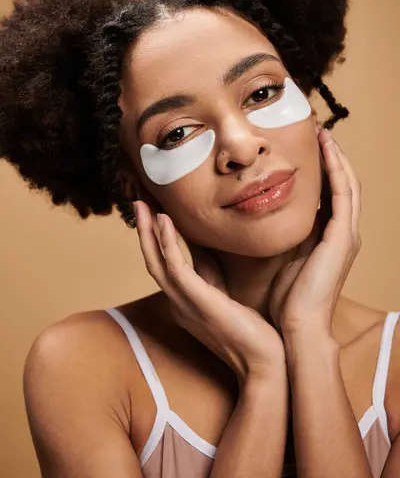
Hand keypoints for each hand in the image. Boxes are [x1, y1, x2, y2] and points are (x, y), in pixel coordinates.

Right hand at [133, 199, 284, 386]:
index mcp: (184, 302)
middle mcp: (178, 303)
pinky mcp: (198, 302)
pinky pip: (176, 268)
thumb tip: (205, 247)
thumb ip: (210, 273)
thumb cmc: (249, 332)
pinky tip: (163, 221)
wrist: (264, 364)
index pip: (163, 265)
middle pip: (152, 261)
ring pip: (156, 263)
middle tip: (138, 202)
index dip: (155, 238)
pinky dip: (167, 243)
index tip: (153, 212)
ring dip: (148, 232)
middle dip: (144, 231)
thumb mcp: (222, 295)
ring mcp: (185, 304)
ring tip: (143, 206)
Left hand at [268, 129, 360, 338]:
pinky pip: (343, 194)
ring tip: (323, 134)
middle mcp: (341, 232)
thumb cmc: (283, 299)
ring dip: (336, 157)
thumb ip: (274, 233)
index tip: (303, 147)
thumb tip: (249, 212)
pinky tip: (326, 149)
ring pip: (347, 183)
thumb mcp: (278, 257)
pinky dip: (337, 169)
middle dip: (331, 157)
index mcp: (326, 237)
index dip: (320, 169)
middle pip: (341, 184)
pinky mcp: (343, 237)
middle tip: (317, 131)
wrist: (296, 327)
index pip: (327, 193)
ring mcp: (346, 234)